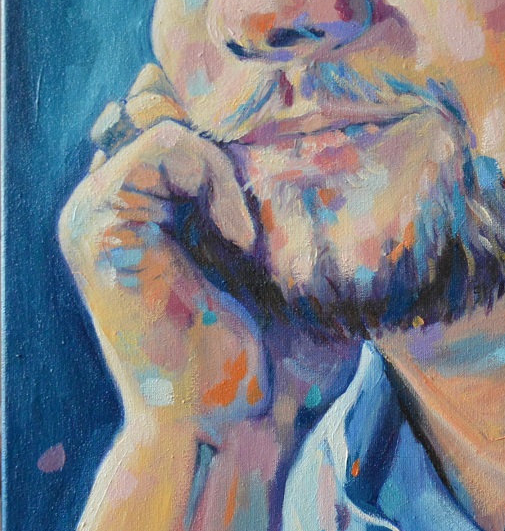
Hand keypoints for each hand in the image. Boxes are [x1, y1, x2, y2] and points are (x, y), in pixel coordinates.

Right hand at [62, 65, 358, 441]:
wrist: (233, 428)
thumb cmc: (280, 365)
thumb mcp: (304, 276)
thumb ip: (309, 215)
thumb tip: (379, 156)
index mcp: (164, 210)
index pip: (194, 113)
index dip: (250, 111)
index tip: (312, 131)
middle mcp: (127, 202)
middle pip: (179, 101)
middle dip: (245, 118)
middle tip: (302, 150)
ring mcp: (104, 209)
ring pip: (173, 115)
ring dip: (235, 155)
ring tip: (262, 226)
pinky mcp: (99, 222)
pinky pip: (163, 146)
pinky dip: (214, 175)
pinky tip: (242, 235)